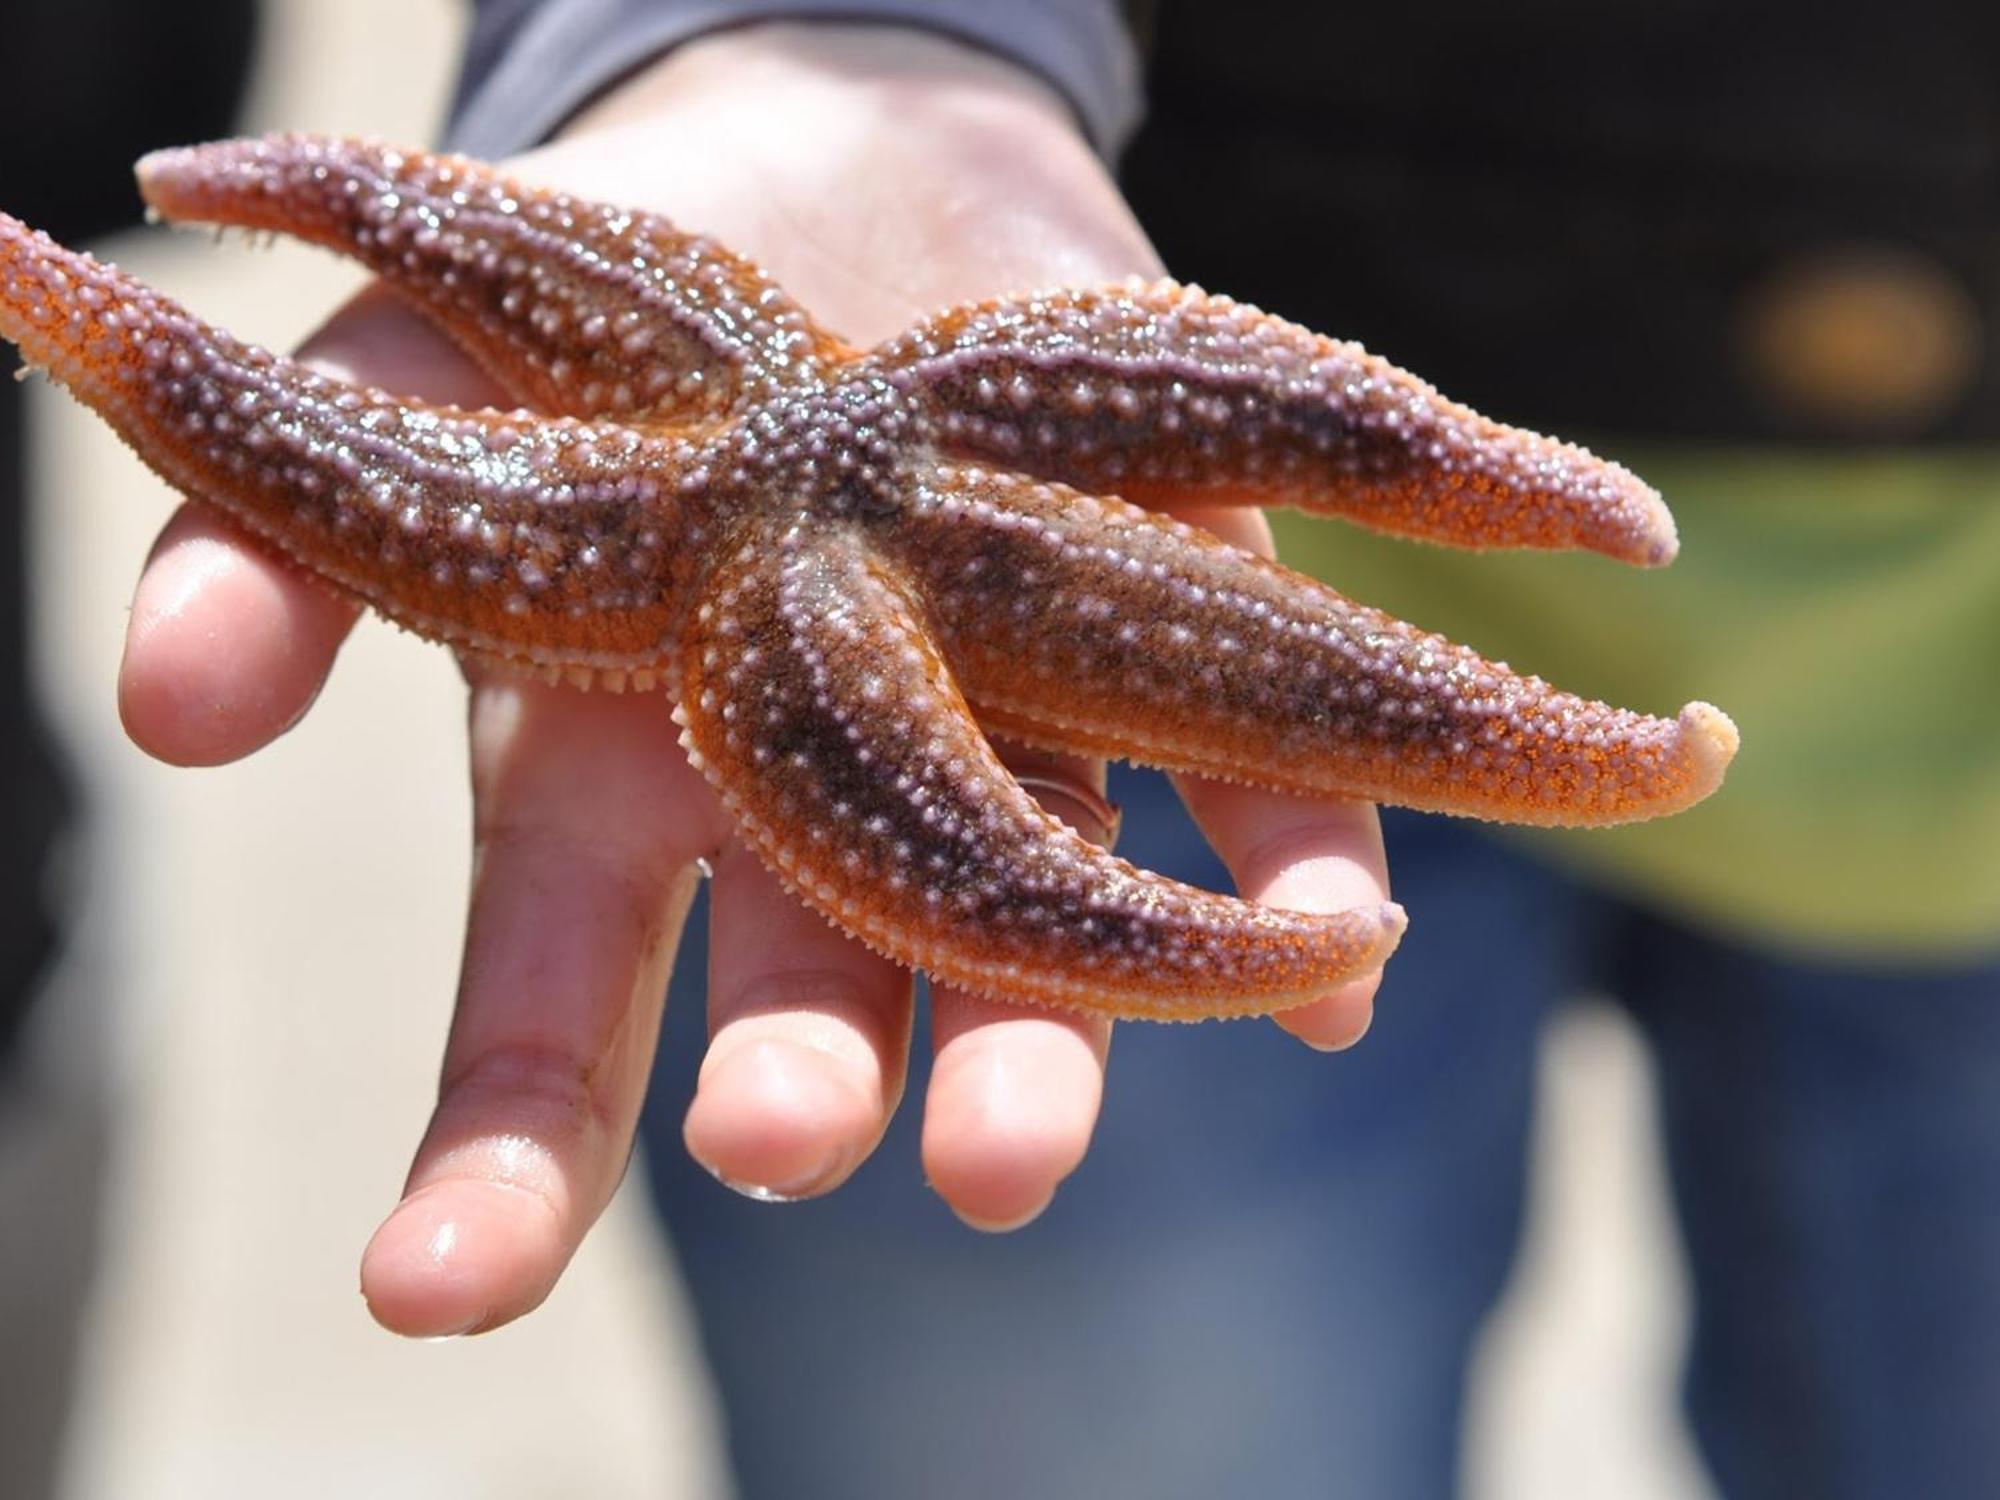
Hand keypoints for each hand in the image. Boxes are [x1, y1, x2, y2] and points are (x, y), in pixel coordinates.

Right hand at [115, 23, 1392, 1335]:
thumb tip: (167, 712)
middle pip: (820, 991)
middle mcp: (835, 800)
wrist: (841, 154)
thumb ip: (280, 533)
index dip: (492, 1166)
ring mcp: (1010, 732)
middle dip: (807, 1077)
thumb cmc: (612, 310)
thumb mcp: (416, 391)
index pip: (550, 1017)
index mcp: (637, 779)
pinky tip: (1331, 955)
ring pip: (1040, 928)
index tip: (435, 1294)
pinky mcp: (1173, 631)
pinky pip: (1250, 784)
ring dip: (1044, 1047)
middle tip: (791, 1142)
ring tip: (1012, 1148)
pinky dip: (1294, 868)